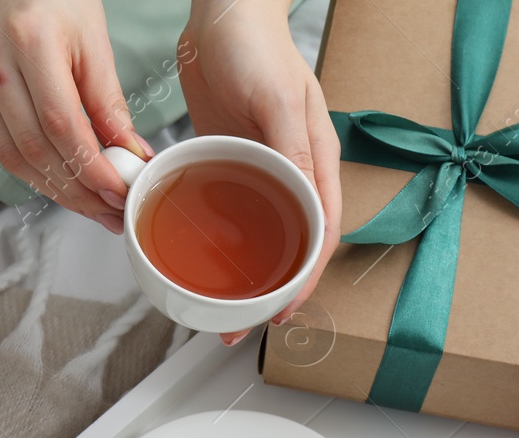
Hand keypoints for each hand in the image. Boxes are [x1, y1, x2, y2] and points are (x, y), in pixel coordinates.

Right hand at [0, 0, 154, 231]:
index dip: (91, 168)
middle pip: (35, 149)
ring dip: (56, 190)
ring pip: (13, 158)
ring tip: (90, 206)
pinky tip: (61, 184)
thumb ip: (110, 104)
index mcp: (30, 41)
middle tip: (109, 211)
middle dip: (77, 190)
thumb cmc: (59, 0)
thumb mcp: (94, 43)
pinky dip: (34, 173)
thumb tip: (132, 156)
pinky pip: (0, 148)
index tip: (117, 193)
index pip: (61, 125)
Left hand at [178, 0, 341, 344]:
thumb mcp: (279, 101)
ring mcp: (259, 172)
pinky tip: (198, 260)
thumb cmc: (258, 46)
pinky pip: (227, 213)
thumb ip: (293, 151)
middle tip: (239, 326)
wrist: (220, 14)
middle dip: (270, 292)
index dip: (304, 281)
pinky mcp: (227, 163)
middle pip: (290, 248)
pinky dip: (217, 242)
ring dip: (242, 275)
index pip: (320, 237)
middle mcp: (291, 175)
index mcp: (315, 165)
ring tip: (218, 308)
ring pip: (258, 238)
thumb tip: (305, 198)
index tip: (283, 313)